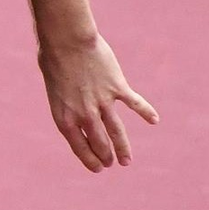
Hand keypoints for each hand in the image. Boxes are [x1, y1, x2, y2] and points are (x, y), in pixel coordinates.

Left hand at [41, 33, 159, 170]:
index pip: (79, 146)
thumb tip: (74, 104)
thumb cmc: (55, 58)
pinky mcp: (117, 88)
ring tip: (127, 161)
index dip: (89, 159)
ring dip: (123, 147)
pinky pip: (135, 104)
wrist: (67, 41)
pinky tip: (154, 120)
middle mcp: (84, 114)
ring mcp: (102, 102)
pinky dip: (146, 112)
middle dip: (106, 155)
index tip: (98, 168)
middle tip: (112, 163)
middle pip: (99, 142)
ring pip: (116, 132)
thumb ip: (67, 101)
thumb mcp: (54, 86)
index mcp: (65, 116)